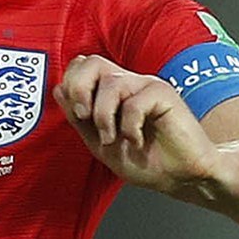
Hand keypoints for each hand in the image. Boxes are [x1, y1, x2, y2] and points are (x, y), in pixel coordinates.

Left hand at [53, 54, 220, 195]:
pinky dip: (129, 127)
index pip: (81, 66)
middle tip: (84, 117)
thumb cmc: (146, 161)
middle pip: (91, 61)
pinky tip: (137, 140)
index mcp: (110, 91)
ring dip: (104, 118)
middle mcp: (127, 83)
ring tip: (113, 139)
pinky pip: (134, 102)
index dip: (70, 84)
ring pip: (111, 84)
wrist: (180, 177)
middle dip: (79, 90)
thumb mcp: (99, 143)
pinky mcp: (165, 95)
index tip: (76, 115)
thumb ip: (78, 117)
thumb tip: (58, 89)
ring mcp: (146, 87)